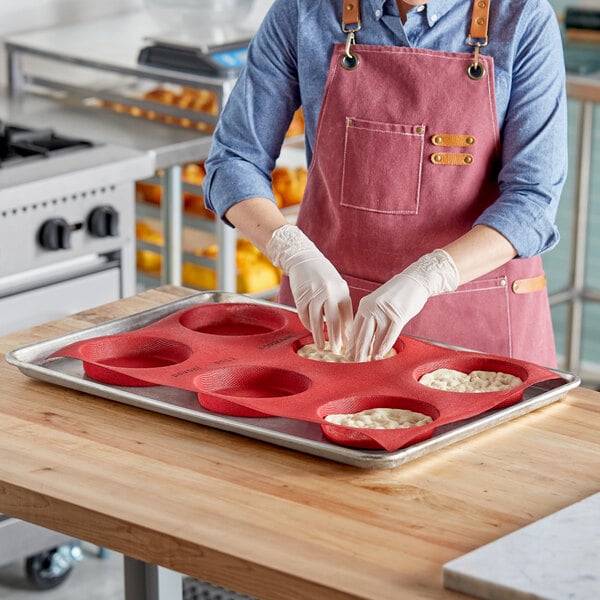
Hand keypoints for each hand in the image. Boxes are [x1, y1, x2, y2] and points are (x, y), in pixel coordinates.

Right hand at [266, 225, 352, 351]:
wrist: (305, 259)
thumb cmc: (324, 276)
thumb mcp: (337, 287)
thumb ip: (341, 305)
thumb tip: (346, 330)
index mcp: (342, 291)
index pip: (347, 316)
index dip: (348, 332)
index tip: (349, 345)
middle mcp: (330, 293)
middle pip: (334, 321)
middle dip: (336, 338)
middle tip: (337, 351)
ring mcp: (314, 294)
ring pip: (316, 321)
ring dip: (319, 336)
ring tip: (322, 346)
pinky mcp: (301, 296)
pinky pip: (304, 315)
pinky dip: (307, 324)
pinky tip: (310, 330)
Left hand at [346, 249, 459, 361]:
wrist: (414, 280)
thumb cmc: (397, 295)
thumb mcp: (377, 303)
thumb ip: (370, 318)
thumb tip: (364, 338)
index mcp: (364, 305)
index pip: (354, 329)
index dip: (351, 345)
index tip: (348, 356)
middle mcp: (371, 308)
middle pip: (362, 335)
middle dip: (357, 352)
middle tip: (353, 364)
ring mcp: (384, 311)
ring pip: (375, 336)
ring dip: (370, 351)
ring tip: (366, 363)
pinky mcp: (398, 315)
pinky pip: (390, 334)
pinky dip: (384, 346)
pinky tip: (380, 354)